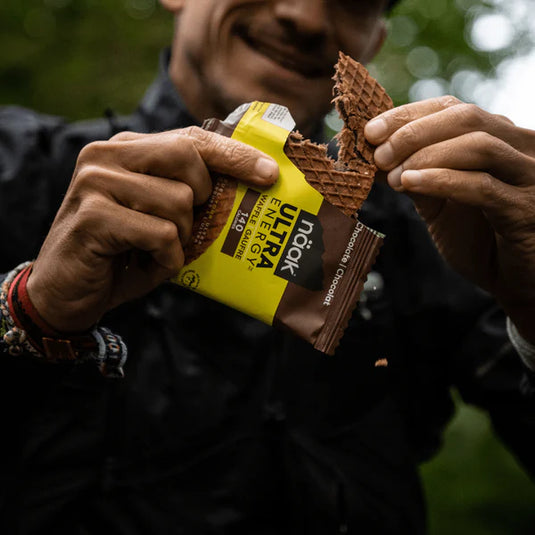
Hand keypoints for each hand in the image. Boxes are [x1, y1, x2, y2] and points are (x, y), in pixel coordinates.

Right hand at [27, 127, 277, 332]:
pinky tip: (146, 264)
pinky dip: (166, 259)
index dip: (234, 154)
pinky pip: (161, 235)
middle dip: (202, 197)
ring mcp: (97, 182)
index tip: (269, 173)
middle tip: (189, 224)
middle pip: (187, 156)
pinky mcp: (94, 215)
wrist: (66, 291)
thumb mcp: (157, 217)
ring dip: (181, 238)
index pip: (191, 138)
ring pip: (178, 201)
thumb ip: (187, 195)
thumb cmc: (122, 254)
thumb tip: (250, 187)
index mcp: (127, 149)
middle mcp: (108, 155)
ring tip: (156, 250)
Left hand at [365, 96, 534, 342]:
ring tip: (393, 177)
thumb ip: (415, 177)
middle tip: (379, 155)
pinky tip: (411, 184)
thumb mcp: (440, 204)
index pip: (452, 108)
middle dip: (413, 132)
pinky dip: (442, 181)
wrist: (516, 281)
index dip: (407, 115)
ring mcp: (529, 176)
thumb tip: (372, 157)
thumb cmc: (480, 240)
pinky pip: (482, 187)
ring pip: (478, 145)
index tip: (370, 131)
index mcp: (499, 139)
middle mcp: (520, 148)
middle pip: (466, 117)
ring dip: (425, 156)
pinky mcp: (527, 209)